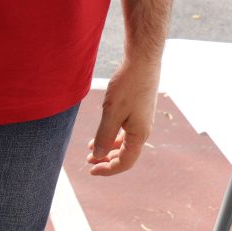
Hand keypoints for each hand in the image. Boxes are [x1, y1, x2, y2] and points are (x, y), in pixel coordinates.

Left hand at [87, 58, 160, 175]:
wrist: (143, 60)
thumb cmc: (128, 85)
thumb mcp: (111, 113)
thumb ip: (104, 137)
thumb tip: (98, 156)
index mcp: (139, 135)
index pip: (125, 162)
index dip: (107, 169)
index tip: (90, 170)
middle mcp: (143, 131)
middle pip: (125, 155)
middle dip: (106, 161)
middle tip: (88, 162)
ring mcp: (141, 121)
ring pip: (124, 144)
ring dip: (107, 149)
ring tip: (91, 151)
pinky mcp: (138, 112)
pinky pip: (125, 132)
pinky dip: (112, 137)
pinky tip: (100, 135)